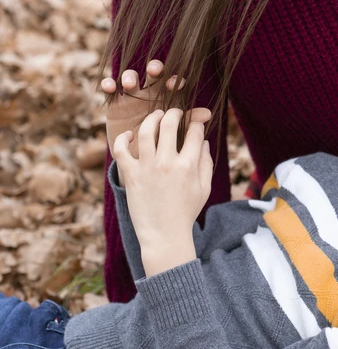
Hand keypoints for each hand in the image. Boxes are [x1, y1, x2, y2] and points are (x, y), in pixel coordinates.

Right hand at [101, 58, 209, 157]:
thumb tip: (208, 113)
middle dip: (154, 68)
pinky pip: (111, 91)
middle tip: (154, 71)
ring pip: (131, 78)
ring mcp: (133, 98)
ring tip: (129, 84)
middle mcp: (152, 96)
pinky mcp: (116, 106)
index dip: (175, 81)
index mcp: (169, 102)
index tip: (174, 84)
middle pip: (154, 74)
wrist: (144, 169)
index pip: (174, 85)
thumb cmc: (165, 151)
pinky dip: (109, 84)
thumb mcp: (176, 139)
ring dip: (130, 76)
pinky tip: (109, 86)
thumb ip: (189, 124)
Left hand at [112, 108, 213, 275]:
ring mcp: (147, 168)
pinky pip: (121, 149)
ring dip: (152, 118)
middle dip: (174, 112)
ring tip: (156, 116)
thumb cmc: (186, 213)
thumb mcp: (204, 188)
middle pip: (169, 123)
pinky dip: (123, 138)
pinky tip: (130, 135)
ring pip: (146, 130)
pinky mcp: (130, 175)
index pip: (193, 131)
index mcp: (188, 165)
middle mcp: (167, 163)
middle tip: (175, 113)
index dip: (196, 120)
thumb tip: (202, 141)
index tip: (195, 120)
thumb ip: (206, 163)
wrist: (164, 236)